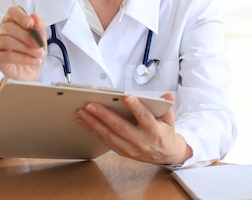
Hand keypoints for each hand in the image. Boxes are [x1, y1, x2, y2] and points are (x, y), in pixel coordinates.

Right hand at [0, 6, 46, 81]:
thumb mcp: (40, 37)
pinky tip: (34, 60)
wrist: (31, 69)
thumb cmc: (33, 50)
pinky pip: (7, 56)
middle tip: (40, 46)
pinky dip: (24, 58)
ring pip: (7, 42)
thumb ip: (39, 26)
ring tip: (38, 54)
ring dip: (26, 49)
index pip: (12, 12)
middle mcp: (0, 30)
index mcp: (11, 20)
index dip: (21, 17)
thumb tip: (35, 17)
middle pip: (10, 28)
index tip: (31, 24)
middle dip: (28, 37)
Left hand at [76, 92, 192, 164]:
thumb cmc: (165, 133)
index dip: (136, 108)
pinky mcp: (122, 152)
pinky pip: (105, 141)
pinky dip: (93, 131)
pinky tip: (84, 121)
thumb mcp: (170, 119)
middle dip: (103, 115)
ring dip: (93, 123)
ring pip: (109, 135)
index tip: (127, 97)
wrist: (165, 155)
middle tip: (90, 104)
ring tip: (81, 112)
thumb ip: (166, 106)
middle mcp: (141, 142)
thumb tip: (167, 95)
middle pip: (120, 127)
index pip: (144, 118)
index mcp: (154, 132)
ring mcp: (130, 149)